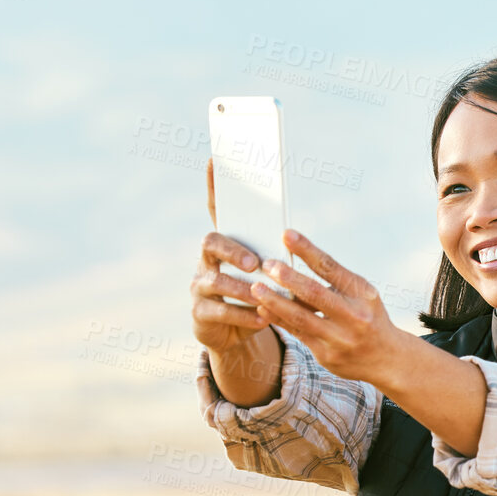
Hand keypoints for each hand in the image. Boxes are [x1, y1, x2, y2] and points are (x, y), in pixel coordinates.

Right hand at [192, 159, 280, 406]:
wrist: (238, 334)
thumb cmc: (259, 297)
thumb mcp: (271, 278)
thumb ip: (278, 258)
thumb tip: (297, 238)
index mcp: (226, 245)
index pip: (219, 211)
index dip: (215, 187)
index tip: (216, 160)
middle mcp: (206, 260)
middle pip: (211, 242)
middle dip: (232, 249)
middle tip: (253, 262)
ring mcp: (199, 286)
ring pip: (215, 281)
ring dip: (241, 288)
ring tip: (262, 295)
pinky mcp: (199, 313)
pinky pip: (217, 312)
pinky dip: (241, 315)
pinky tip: (261, 317)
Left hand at [253, 230, 407, 387]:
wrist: (386, 359)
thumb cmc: (368, 317)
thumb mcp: (362, 295)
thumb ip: (335, 281)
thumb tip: (296, 261)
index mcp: (363, 294)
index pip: (331, 267)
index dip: (307, 249)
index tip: (287, 235)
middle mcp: (354, 316)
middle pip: (314, 293)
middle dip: (287, 277)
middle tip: (267, 264)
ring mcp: (340, 338)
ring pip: (300, 317)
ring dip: (275, 301)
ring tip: (256, 288)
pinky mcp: (327, 355)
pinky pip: (297, 333)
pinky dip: (278, 319)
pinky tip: (263, 308)